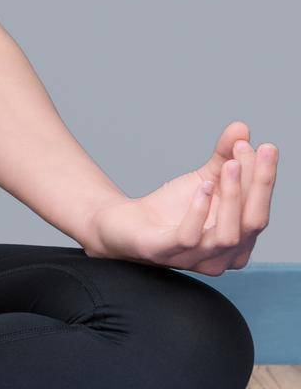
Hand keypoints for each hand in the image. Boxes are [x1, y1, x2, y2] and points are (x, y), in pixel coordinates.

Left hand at [87, 121, 278, 275]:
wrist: (123, 222)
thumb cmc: (170, 208)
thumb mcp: (203, 178)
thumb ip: (224, 157)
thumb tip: (242, 128)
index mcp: (238, 242)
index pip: (260, 212)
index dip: (264, 180)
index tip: (265, 146)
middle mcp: (222, 257)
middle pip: (252, 224)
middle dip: (256, 184)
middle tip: (248, 149)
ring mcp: (193, 259)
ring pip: (227, 235)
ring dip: (231, 196)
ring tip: (228, 165)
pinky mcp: (162, 253)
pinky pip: (188, 238)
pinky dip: (198, 211)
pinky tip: (201, 187)